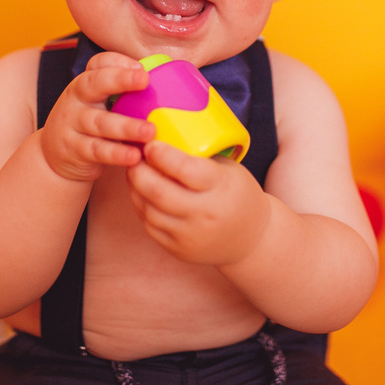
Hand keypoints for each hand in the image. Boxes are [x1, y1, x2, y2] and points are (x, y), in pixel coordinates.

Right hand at [40, 52, 154, 182]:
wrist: (56, 157)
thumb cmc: (90, 124)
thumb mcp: (99, 103)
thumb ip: (124, 94)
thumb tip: (171, 87)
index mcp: (86, 83)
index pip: (98, 64)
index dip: (118, 62)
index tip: (141, 68)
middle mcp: (76, 99)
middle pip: (93, 84)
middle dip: (119, 80)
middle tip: (144, 80)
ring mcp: (72, 124)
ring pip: (100, 123)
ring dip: (126, 126)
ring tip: (150, 131)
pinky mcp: (74, 150)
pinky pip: (97, 151)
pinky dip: (117, 154)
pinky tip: (135, 156)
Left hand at [126, 140, 271, 264]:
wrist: (251, 239)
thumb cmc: (237, 194)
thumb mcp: (228, 169)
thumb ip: (198, 156)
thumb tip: (162, 135)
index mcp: (220, 187)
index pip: (185, 170)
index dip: (162, 155)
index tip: (150, 144)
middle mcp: (204, 213)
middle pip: (158, 191)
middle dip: (138, 171)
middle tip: (133, 156)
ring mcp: (190, 235)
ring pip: (148, 209)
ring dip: (135, 188)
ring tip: (135, 173)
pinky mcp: (178, 249)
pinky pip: (149, 225)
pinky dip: (141, 206)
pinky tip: (142, 193)